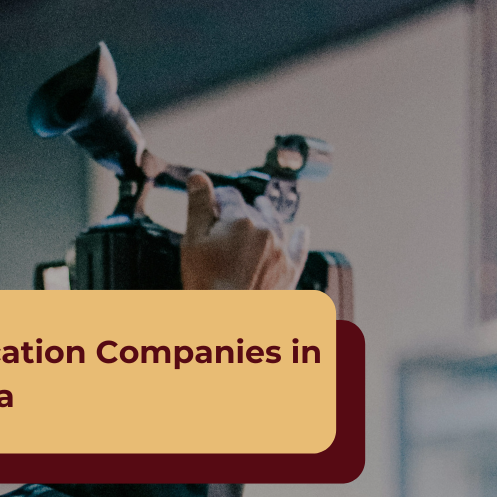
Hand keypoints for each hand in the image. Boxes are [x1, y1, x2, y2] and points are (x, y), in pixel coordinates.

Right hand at [181, 171, 307, 289]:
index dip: (217, 198)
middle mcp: (265, 230)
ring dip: (268, 213)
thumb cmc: (207, 284)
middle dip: (239, 208)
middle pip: (252, 209)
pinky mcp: (290, 270)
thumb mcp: (193, 241)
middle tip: (228, 214)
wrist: (230, 320)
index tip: (211, 202)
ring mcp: (280, 250)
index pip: (228, 196)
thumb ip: (199, 205)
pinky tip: (303, 231)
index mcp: (239, 220)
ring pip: (276, 223)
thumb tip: (198, 176)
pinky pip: (300, 248)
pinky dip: (301, 238)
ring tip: (262, 206)